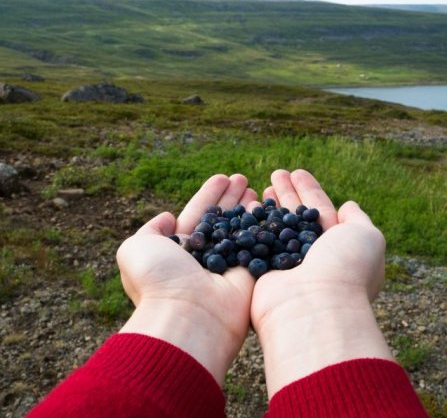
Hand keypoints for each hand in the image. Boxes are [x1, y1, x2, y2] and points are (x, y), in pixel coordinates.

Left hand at [117, 174, 256, 385]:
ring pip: (239, 229)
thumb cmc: (159, 280)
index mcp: (179, 249)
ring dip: (247, 207)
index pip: (197, 213)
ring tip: (255, 187)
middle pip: (221, 218)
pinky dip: (261, 226)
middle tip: (242, 178)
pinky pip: (256, 244)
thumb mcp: (136, 247)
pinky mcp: (248, 275)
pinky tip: (265, 206)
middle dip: (231, 197)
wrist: (187, 314)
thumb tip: (168, 217)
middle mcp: (204, 256)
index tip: (222, 177)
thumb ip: (151, 229)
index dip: (209, 195)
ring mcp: (228, 265)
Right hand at [249, 169, 392, 396]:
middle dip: (287, 193)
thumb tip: (348, 205)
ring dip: (271, 205)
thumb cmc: (345, 268)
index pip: (321, 212)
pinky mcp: (265, 274)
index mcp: (337, 249)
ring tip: (263, 184)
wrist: (314, 306)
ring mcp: (287, 267)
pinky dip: (254, 223)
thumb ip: (358, 219)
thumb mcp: (366, 237)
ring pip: (277, 228)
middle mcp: (312, 258)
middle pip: (297, 217)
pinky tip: (248, 205)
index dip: (309, 191)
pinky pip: (259, 242)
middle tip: (276, 173)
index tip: (297, 172)